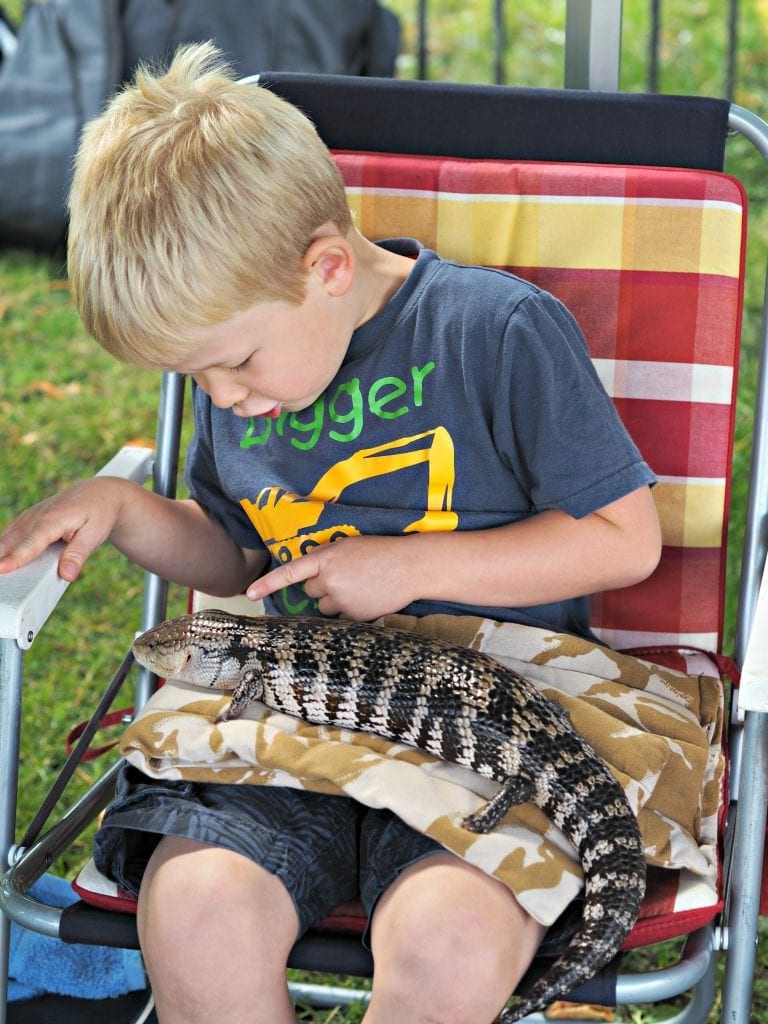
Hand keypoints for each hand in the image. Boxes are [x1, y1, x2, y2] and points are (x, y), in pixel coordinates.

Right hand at [0, 477, 128, 581]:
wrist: (98, 494)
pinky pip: (8, 536)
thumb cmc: (98, 514)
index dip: (16, 558)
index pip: (31, 543)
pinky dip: (2, 549)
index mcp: (53, 519)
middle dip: (0, 558)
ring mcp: (28, 517)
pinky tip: (2, 562)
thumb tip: (67, 575)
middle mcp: (35, 516)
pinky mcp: (25, 520)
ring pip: (5, 539)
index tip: (1, 569)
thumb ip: (78, 554)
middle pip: (11, 542)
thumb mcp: (95, 533)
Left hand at [246, 535, 418, 620]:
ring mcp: (342, 600)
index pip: (290, 572)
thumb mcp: (348, 546)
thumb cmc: (380, 552)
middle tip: (345, 577)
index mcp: (326, 558)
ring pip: (324, 606)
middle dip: (322, 586)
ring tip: (359, 588)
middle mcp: (329, 580)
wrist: (410, 567)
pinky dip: (350, 610)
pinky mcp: (354, 616)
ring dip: (335, 600)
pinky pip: (341, 617)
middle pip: (310, 591)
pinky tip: (367, 597)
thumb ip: (325, 558)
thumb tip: (309, 576)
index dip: (268, 583)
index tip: (248, 594)